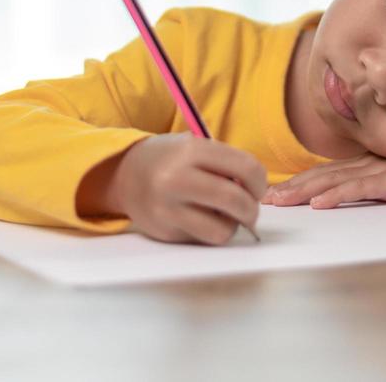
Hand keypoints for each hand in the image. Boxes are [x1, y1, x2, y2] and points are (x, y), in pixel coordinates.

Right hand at [106, 133, 266, 244]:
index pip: (245, 167)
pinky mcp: (165, 232)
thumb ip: (225, 163)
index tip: (256, 187)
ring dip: (232, 225)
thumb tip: (254, 193)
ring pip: (222, 230)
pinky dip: (211, 231)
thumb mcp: (194, 146)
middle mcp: (177, 179)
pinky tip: (202, 219)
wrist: (125, 175)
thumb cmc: (170, 159)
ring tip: (225, 215)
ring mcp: (168, 209)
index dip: (260, 181)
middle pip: (235, 200)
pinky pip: (203, 239)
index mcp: (190, 150)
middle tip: (249, 208)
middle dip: (251, 208)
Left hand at [261, 152, 385, 208]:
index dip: (296, 182)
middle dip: (291, 187)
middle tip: (266, 199)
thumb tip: (342, 197)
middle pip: (320, 175)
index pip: (323, 173)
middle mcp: (366, 162)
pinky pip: (359, 188)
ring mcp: (378, 169)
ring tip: (281, 201)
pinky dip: (336, 195)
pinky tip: (319, 203)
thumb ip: (369, 184)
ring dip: (304, 191)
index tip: (273, 193)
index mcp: (364, 163)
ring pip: (332, 180)